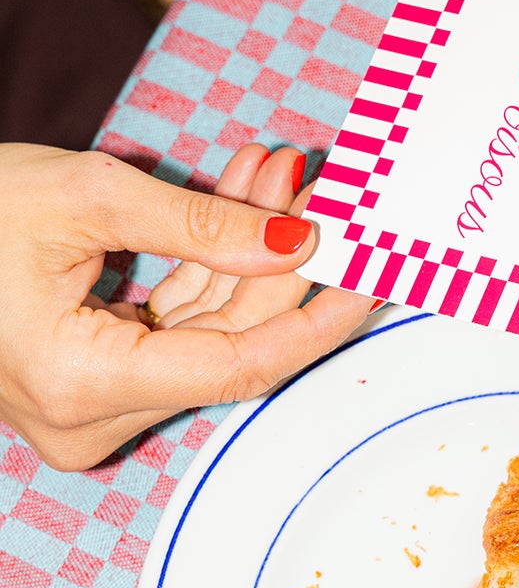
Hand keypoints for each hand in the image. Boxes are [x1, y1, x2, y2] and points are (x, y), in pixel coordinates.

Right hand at [0, 143, 373, 470]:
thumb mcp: (87, 197)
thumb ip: (204, 225)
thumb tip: (302, 239)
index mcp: (78, 384)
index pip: (240, 367)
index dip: (315, 318)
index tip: (371, 273)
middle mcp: (86, 415)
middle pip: (227, 344)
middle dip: (282, 260)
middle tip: (325, 188)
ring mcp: (87, 402)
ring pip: (205, 327)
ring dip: (247, 250)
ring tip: (279, 172)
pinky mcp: (89, 376)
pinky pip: (170, 321)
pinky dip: (207, 262)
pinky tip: (243, 198)